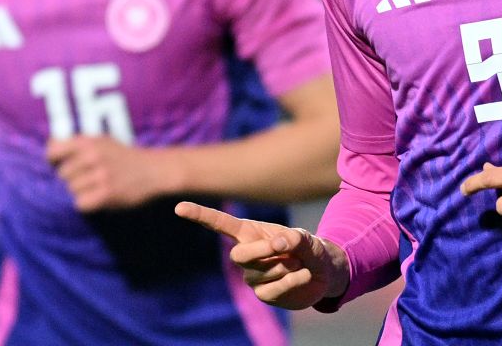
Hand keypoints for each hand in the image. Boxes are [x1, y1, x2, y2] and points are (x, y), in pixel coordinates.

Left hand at [46, 136, 161, 211]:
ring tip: (97, 187)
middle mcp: (93, 156)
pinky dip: (87, 203)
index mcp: (90, 141)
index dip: (53, 160)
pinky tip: (98, 197)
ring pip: (72, 190)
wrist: (154, 170)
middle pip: (62, 174)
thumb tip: (50, 147)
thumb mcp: (103, 141)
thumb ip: (78, 144)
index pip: (54, 151)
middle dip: (72, 178)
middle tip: (88, 178)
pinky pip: (81, 203)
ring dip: (81, 191)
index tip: (58, 165)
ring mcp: (101, 175)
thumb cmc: (124, 156)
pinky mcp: (107, 194)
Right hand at [175, 201, 349, 308]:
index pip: (220, 224)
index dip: (200, 216)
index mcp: (249, 232)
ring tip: (298, 262)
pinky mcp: (264, 294)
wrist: (322, 272)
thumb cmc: (307, 248)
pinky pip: (273, 289)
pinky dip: (293, 279)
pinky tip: (302, 274)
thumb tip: (276, 244)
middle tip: (283, 245)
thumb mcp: (304, 238)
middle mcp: (246, 254)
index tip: (179, 207)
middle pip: (237, 255)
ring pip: (260, 272)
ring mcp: (252, 277)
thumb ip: (292, 237)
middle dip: (260, 251)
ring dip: (285, 265)